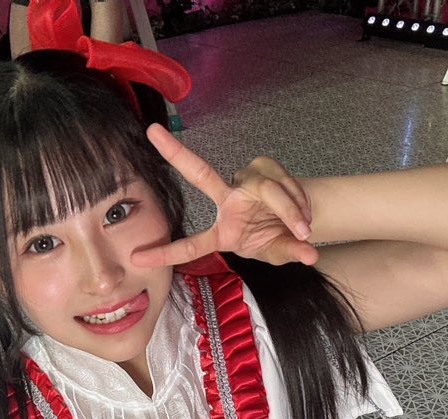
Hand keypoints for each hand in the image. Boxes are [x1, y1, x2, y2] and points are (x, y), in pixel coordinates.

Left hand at [132, 123, 317, 268]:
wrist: (296, 222)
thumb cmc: (276, 240)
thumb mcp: (279, 254)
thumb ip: (291, 254)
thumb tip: (310, 255)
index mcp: (222, 231)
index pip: (191, 245)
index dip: (166, 253)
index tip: (137, 257)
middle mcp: (227, 200)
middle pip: (200, 173)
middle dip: (176, 152)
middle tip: (152, 131)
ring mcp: (244, 180)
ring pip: (268, 190)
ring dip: (291, 211)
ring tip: (304, 229)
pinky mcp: (263, 166)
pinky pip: (284, 184)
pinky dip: (299, 203)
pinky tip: (304, 214)